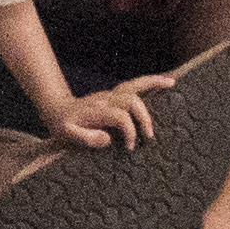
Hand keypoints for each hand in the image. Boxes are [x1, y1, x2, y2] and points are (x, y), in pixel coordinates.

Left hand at [44, 71, 174, 149]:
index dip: (129, 131)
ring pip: (134, 85)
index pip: (119, 116)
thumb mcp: (66, 135)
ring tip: (172, 84)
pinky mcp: (116, 95)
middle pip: (130, 99)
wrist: (58, 111)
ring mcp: (111, 95)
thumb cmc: (63, 126)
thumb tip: (108, 138)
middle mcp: (105, 99)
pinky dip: (150, 81)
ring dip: (153, 83)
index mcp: (96, 111)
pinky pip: (135, 85)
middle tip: (148, 137)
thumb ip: (86, 138)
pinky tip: (165, 81)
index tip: (130, 147)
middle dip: (143, 117)